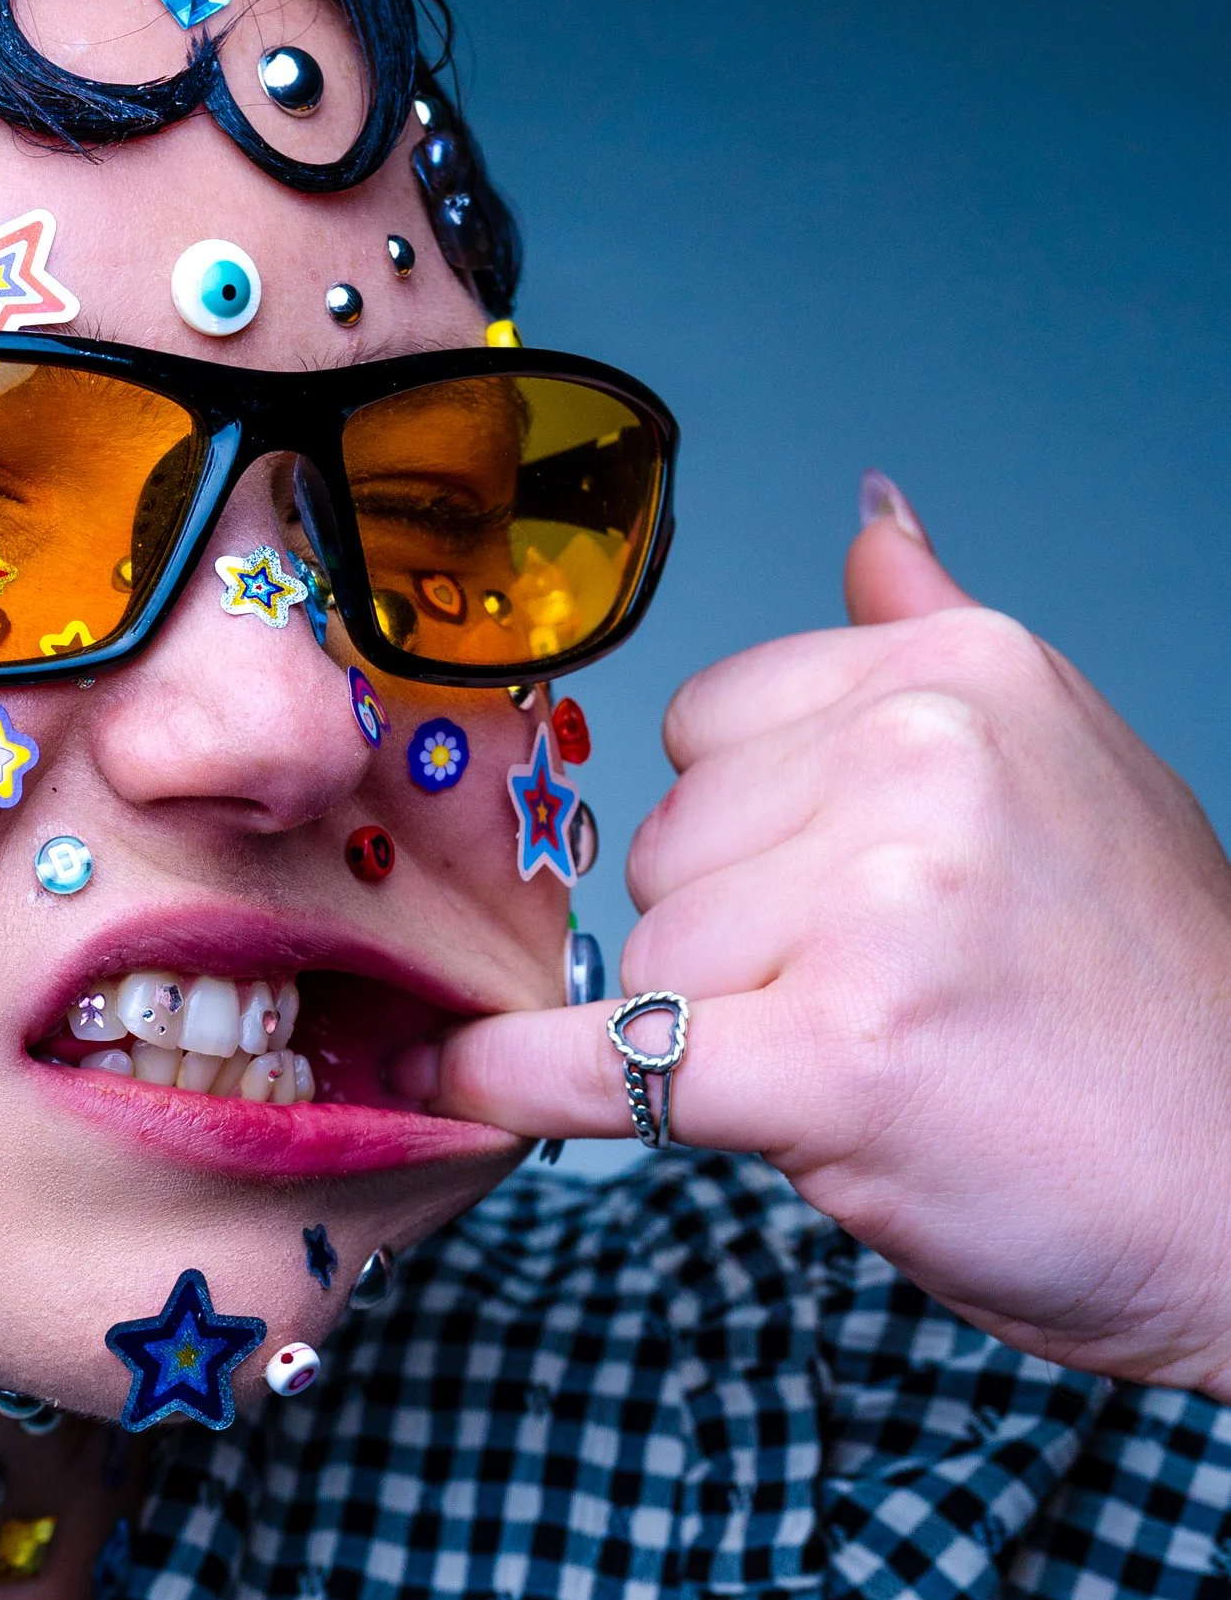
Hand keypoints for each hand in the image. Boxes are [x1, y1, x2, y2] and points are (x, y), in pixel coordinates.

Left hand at [415, 490, 1230, 1398]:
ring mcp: (880, 903)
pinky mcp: (836, 1055)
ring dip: (717, 1035)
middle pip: (667, 844)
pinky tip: (458, 1083)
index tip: (835, 903)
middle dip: (730, 938)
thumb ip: (934, 639)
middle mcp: (923, 757)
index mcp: (965, 672)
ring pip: (649, 956)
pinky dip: (517, 1082)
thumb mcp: (1072, 768)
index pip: (705, 725)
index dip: (742, 834)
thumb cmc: (1140, 1004)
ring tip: (877, 1067)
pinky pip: (604, 1058)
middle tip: (882, 1004)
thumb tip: (870, 517)